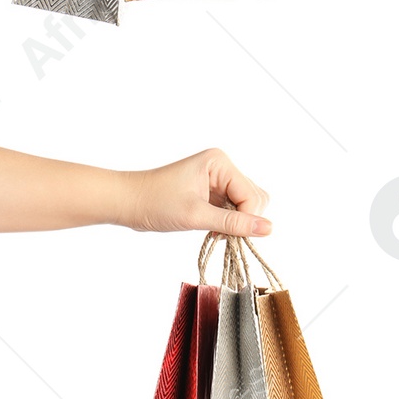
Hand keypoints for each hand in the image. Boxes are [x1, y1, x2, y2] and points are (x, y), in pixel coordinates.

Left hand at [125, 148, 270, 241]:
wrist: (130, 202)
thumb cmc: (156, 202)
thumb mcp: (196, 216)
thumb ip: (233, 223)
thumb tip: (268, 229)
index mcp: (219, 162)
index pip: (251, 195)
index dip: (247, 219)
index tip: (230, 236)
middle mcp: (222, 166)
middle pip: (254, 198)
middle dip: (243, 219)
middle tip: (220, 233)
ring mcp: (218, 179)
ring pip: (246, 205)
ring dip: (236, 223)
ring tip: (214, 231)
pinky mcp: (213, 191)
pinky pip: (233, 209)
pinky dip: (228, 223)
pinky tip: (212, 229)